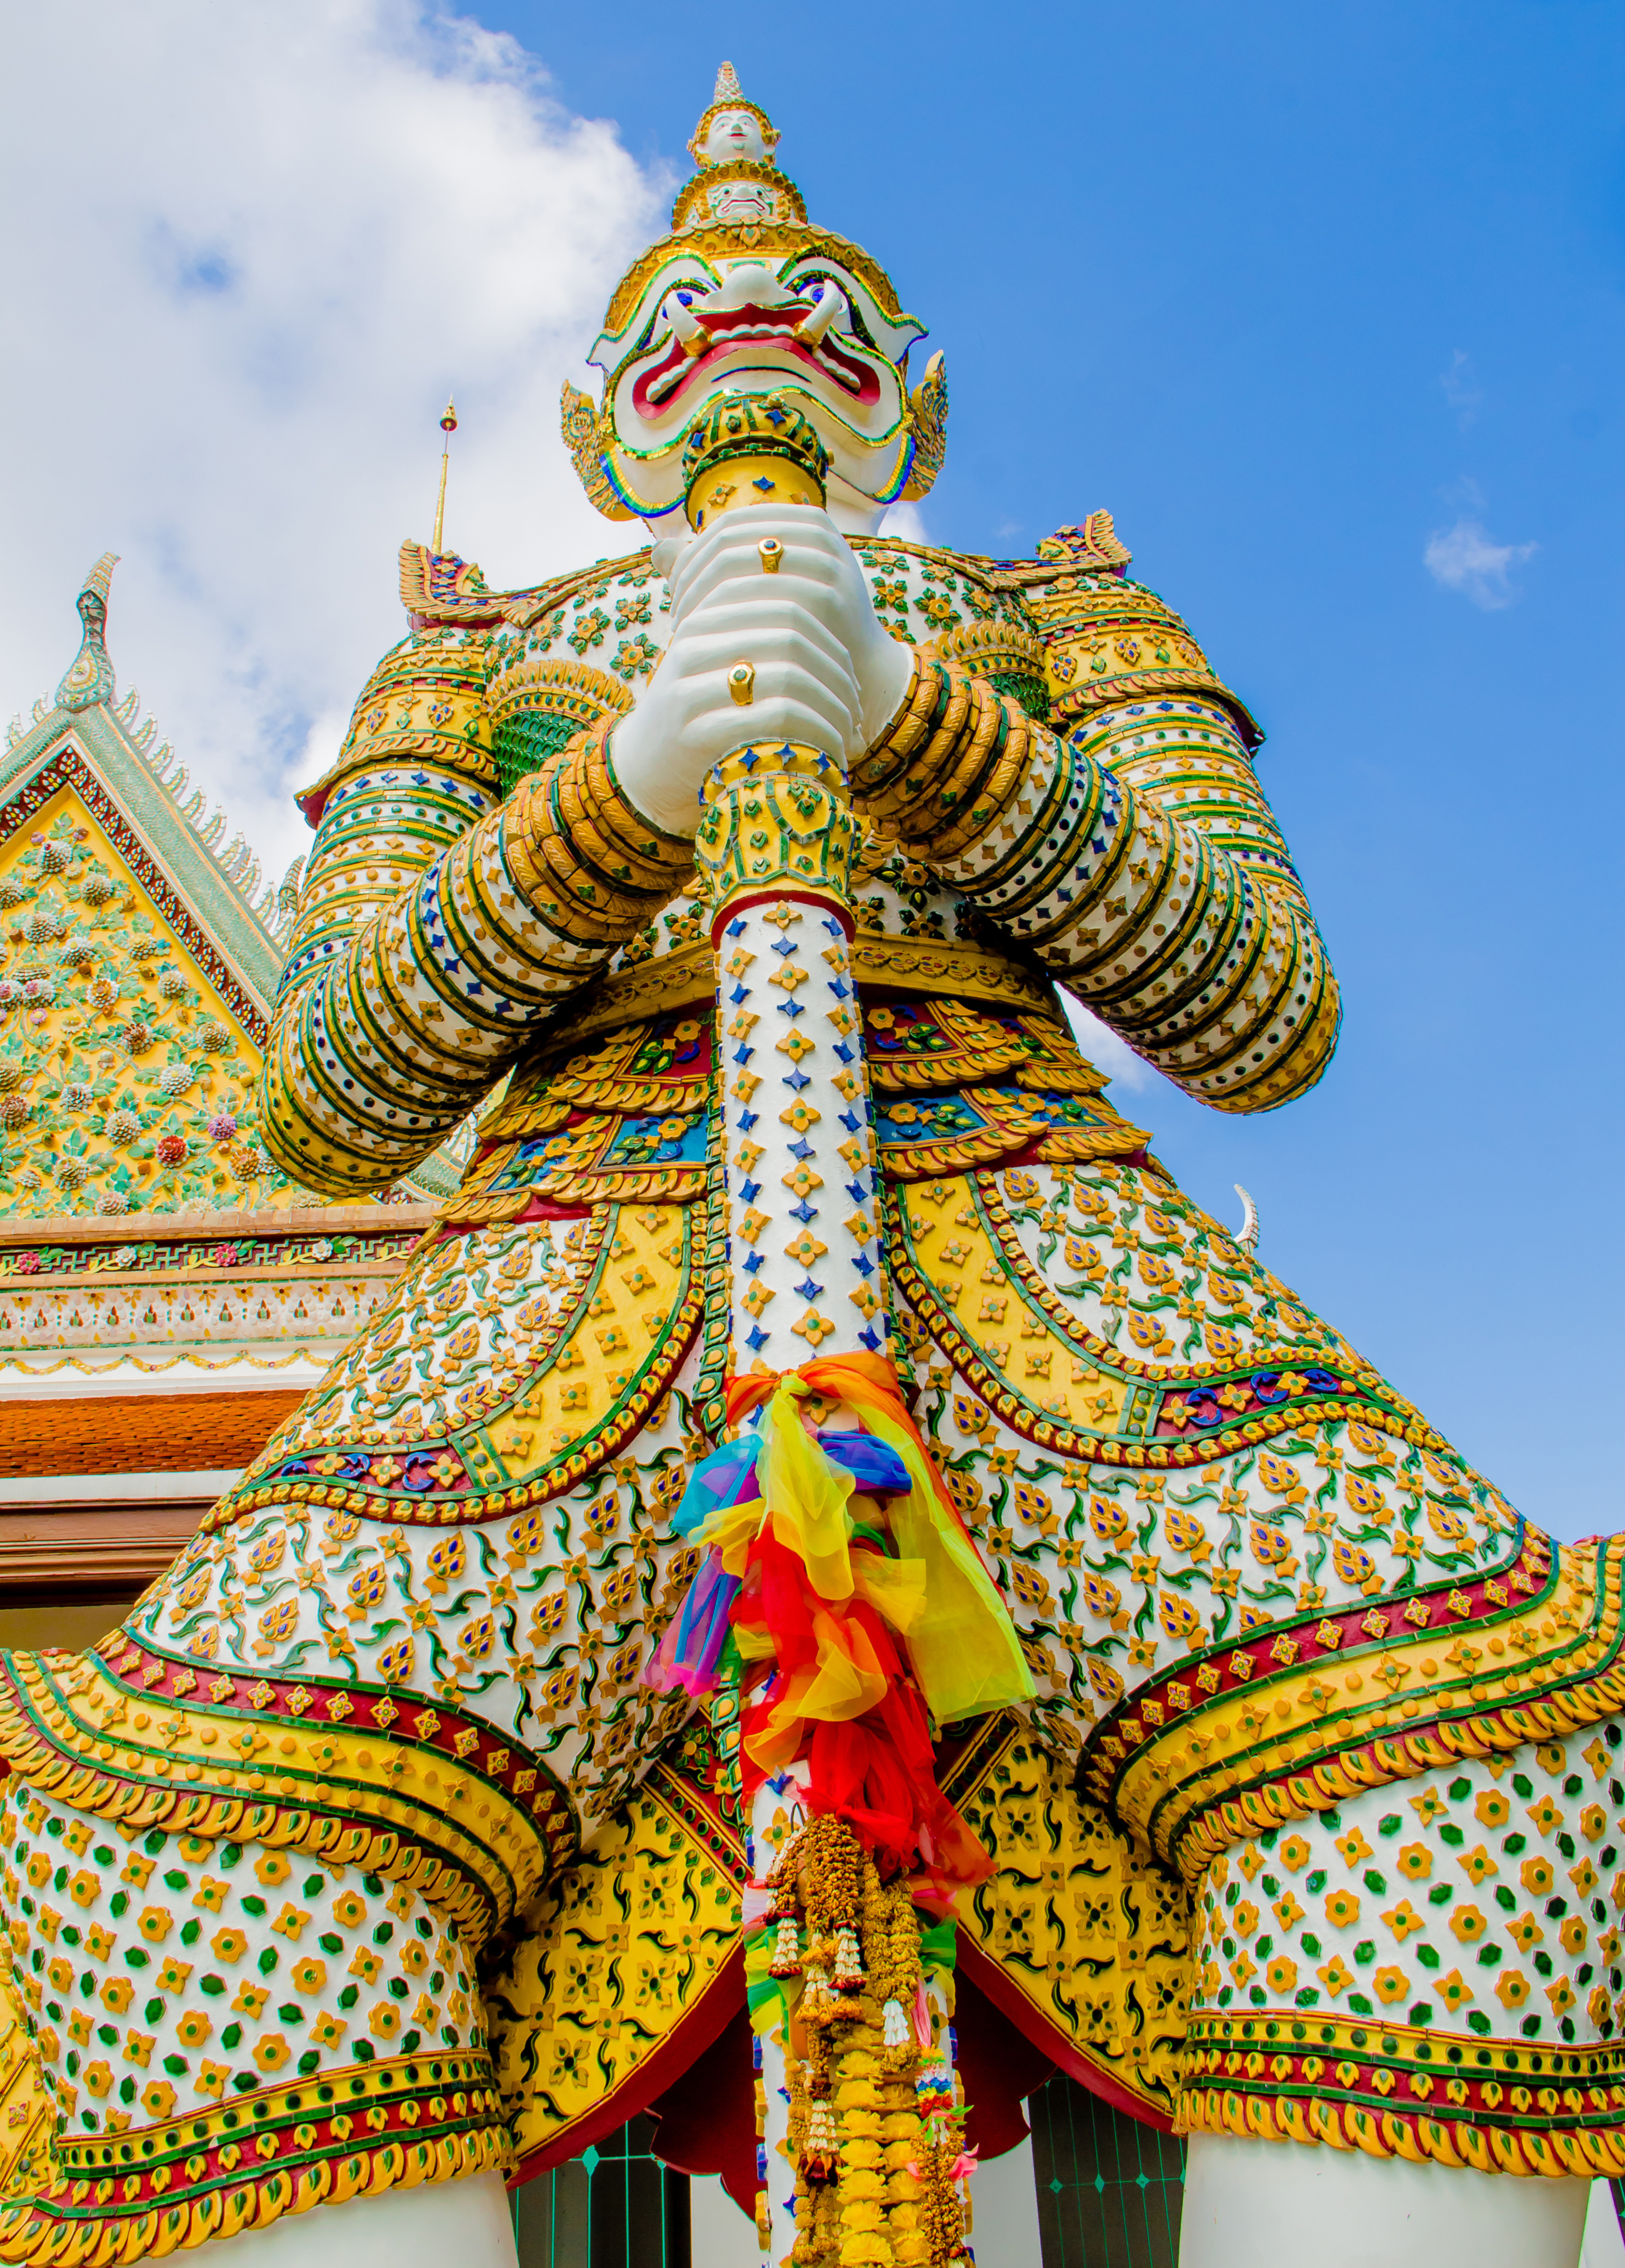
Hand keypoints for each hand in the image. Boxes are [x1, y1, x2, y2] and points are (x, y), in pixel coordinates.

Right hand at [609, 504, 912, 836]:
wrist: (644, 770)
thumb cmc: (698, 714)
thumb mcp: (718, 664)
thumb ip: (757, 634)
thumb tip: (819, 598)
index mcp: (703, 619)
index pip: (785, 606)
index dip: (829, 639)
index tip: (851, 674)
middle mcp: (693, 647)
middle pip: (790, 640)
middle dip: (835, 674)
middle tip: (856, 706)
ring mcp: (690, 690)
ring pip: (788, 679)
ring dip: (830, 708)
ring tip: (848, 732)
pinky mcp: (695, 733)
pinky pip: (773, 720)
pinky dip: (812, 735)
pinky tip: (826, 754)